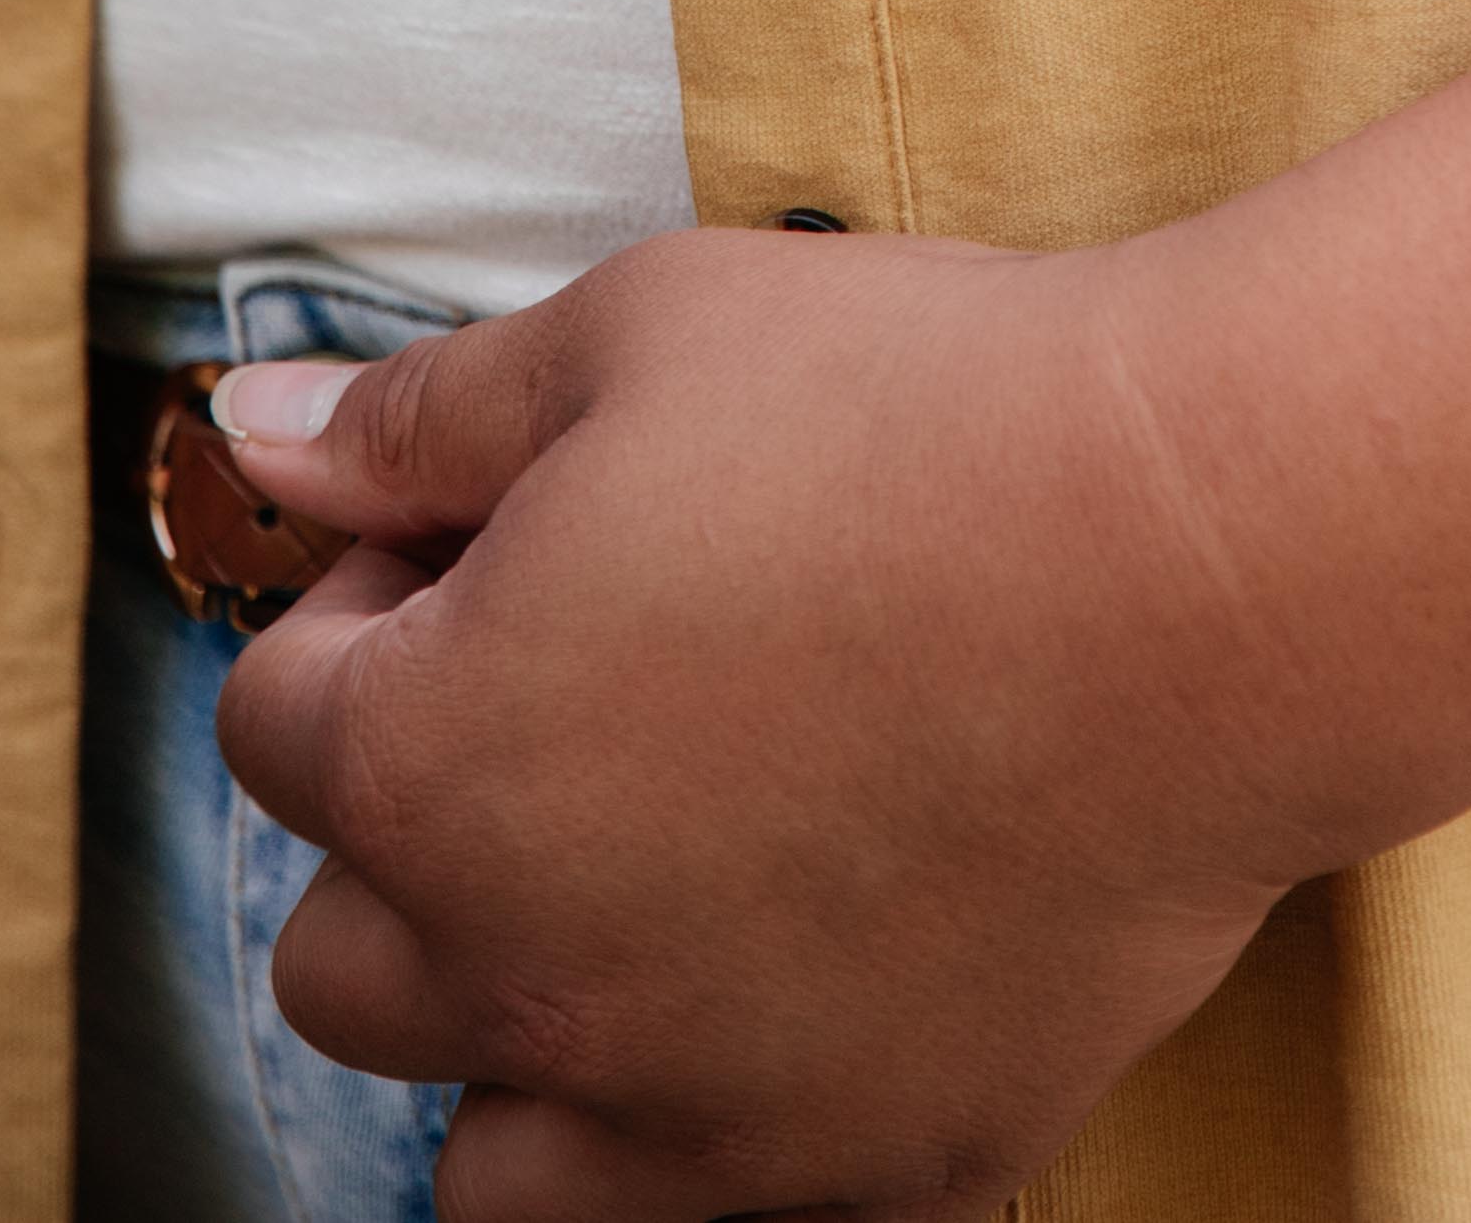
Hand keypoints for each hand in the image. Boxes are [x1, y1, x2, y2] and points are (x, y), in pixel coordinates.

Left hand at [210, 227, 1297, 1220]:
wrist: (1213, 564)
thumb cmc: (926, 416)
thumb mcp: (642, 334)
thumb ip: (422, 414)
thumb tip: (258, 434)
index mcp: (439, 764)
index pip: (276, 722)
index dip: (381, 598)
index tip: (509, 534)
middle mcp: (530, 980)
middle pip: (346, 959)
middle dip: (421, 823)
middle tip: (589, 686)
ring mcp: (700, 1107)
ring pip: (488, 1158)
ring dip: (525, 1032)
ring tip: (663, 874)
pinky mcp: (871, 1164)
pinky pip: (717, 1199)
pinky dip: (721, 1108)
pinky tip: (818, 954)